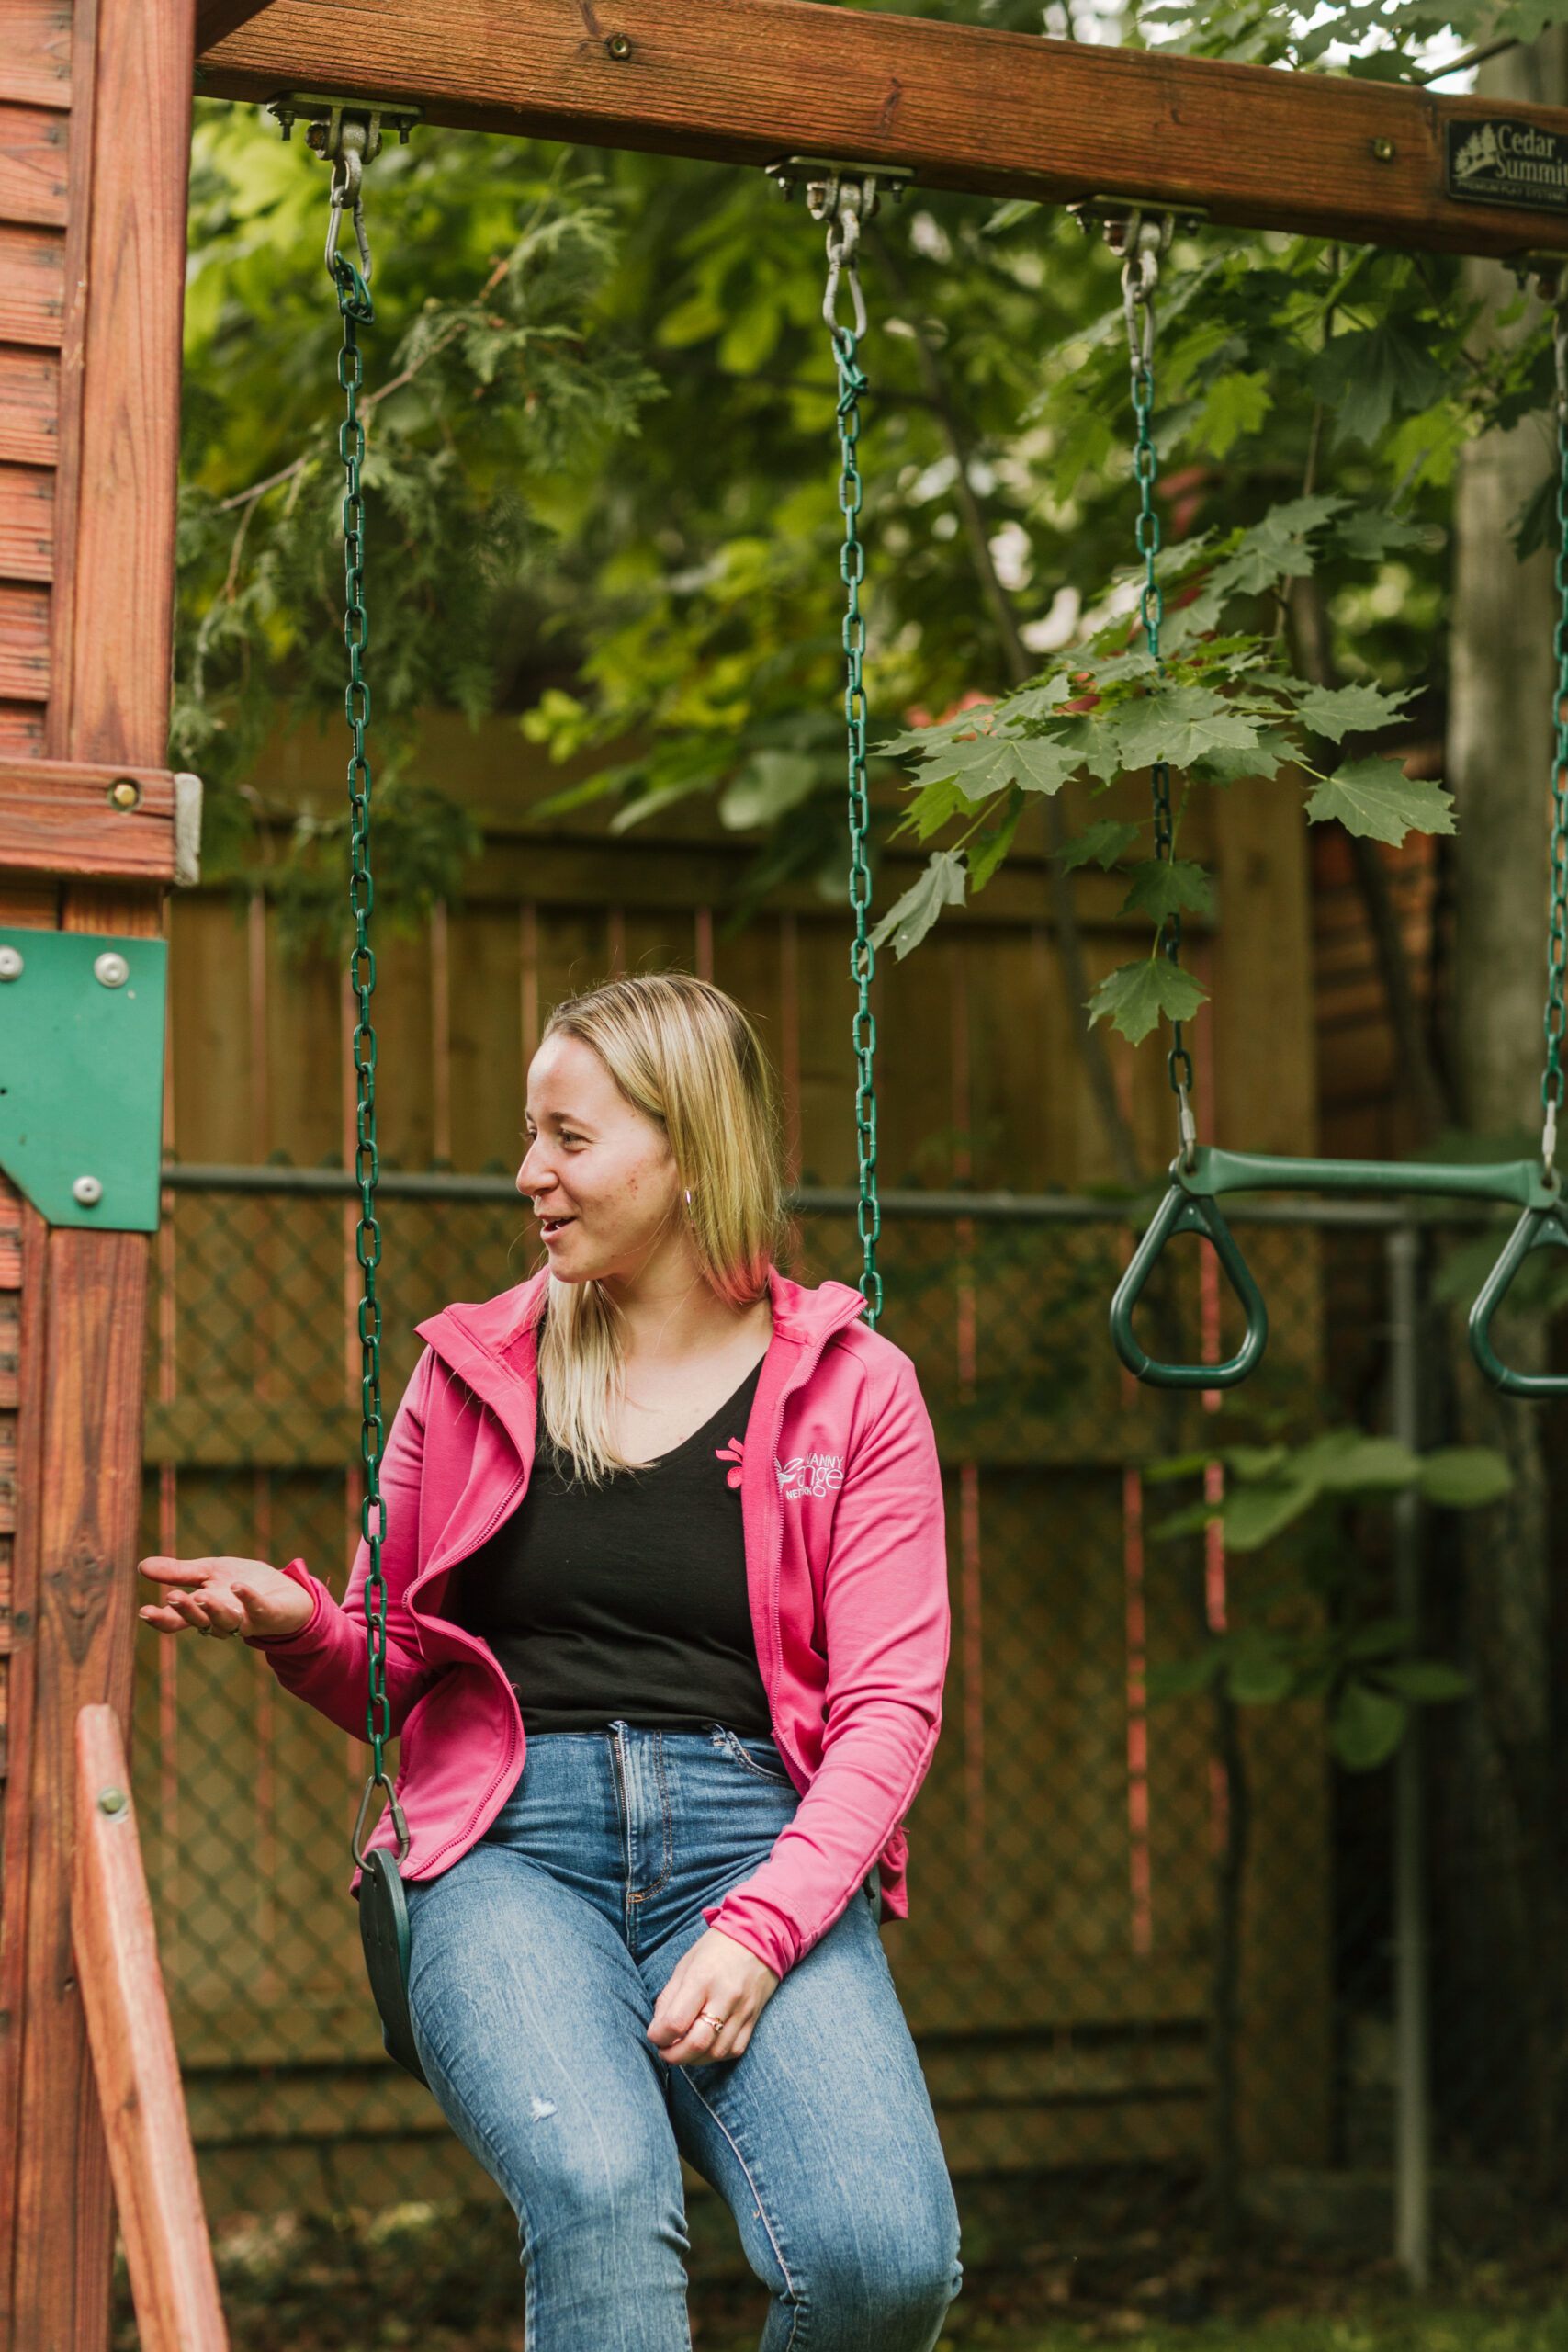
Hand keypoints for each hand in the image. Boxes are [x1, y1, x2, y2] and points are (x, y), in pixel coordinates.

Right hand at [138, 1555, 312, 1641]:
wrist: (287, 1592)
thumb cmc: (244, 1584)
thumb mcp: (209, 1572)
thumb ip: (178, 1572)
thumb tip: (141, 1566)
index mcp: (204, 1611)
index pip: (177, 1621)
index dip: (161, 1619)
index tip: (144, 1611)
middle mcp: (222, 1621)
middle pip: (200, 1622)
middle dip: (186, 1611)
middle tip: (172, 1597)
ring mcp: (246, 1621)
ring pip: (226, 1623)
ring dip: (213, 1610)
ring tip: (201, 1596)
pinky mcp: (269, 1614)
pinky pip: (258, 1609)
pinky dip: (248, 1599)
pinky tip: (238, 1586)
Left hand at [647, 1927, 778, 2066]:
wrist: (759, 1936)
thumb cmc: (716, 1948)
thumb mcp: (685, 1964)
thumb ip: (669, 1998)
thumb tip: (657, 2030)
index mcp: (702, 1978)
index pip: (676, 2022)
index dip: (659, 2037)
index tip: (654, 2035)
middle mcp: (725, 1996)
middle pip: (697, 2044)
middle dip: (673, 2057)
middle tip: (665, 2051)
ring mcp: (743, 2009)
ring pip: (716, 2052)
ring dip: (694, 2059)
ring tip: (683, 2050)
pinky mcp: (754, 2018)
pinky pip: (734, 2050)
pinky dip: (716, 2055)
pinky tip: (706, 2046)